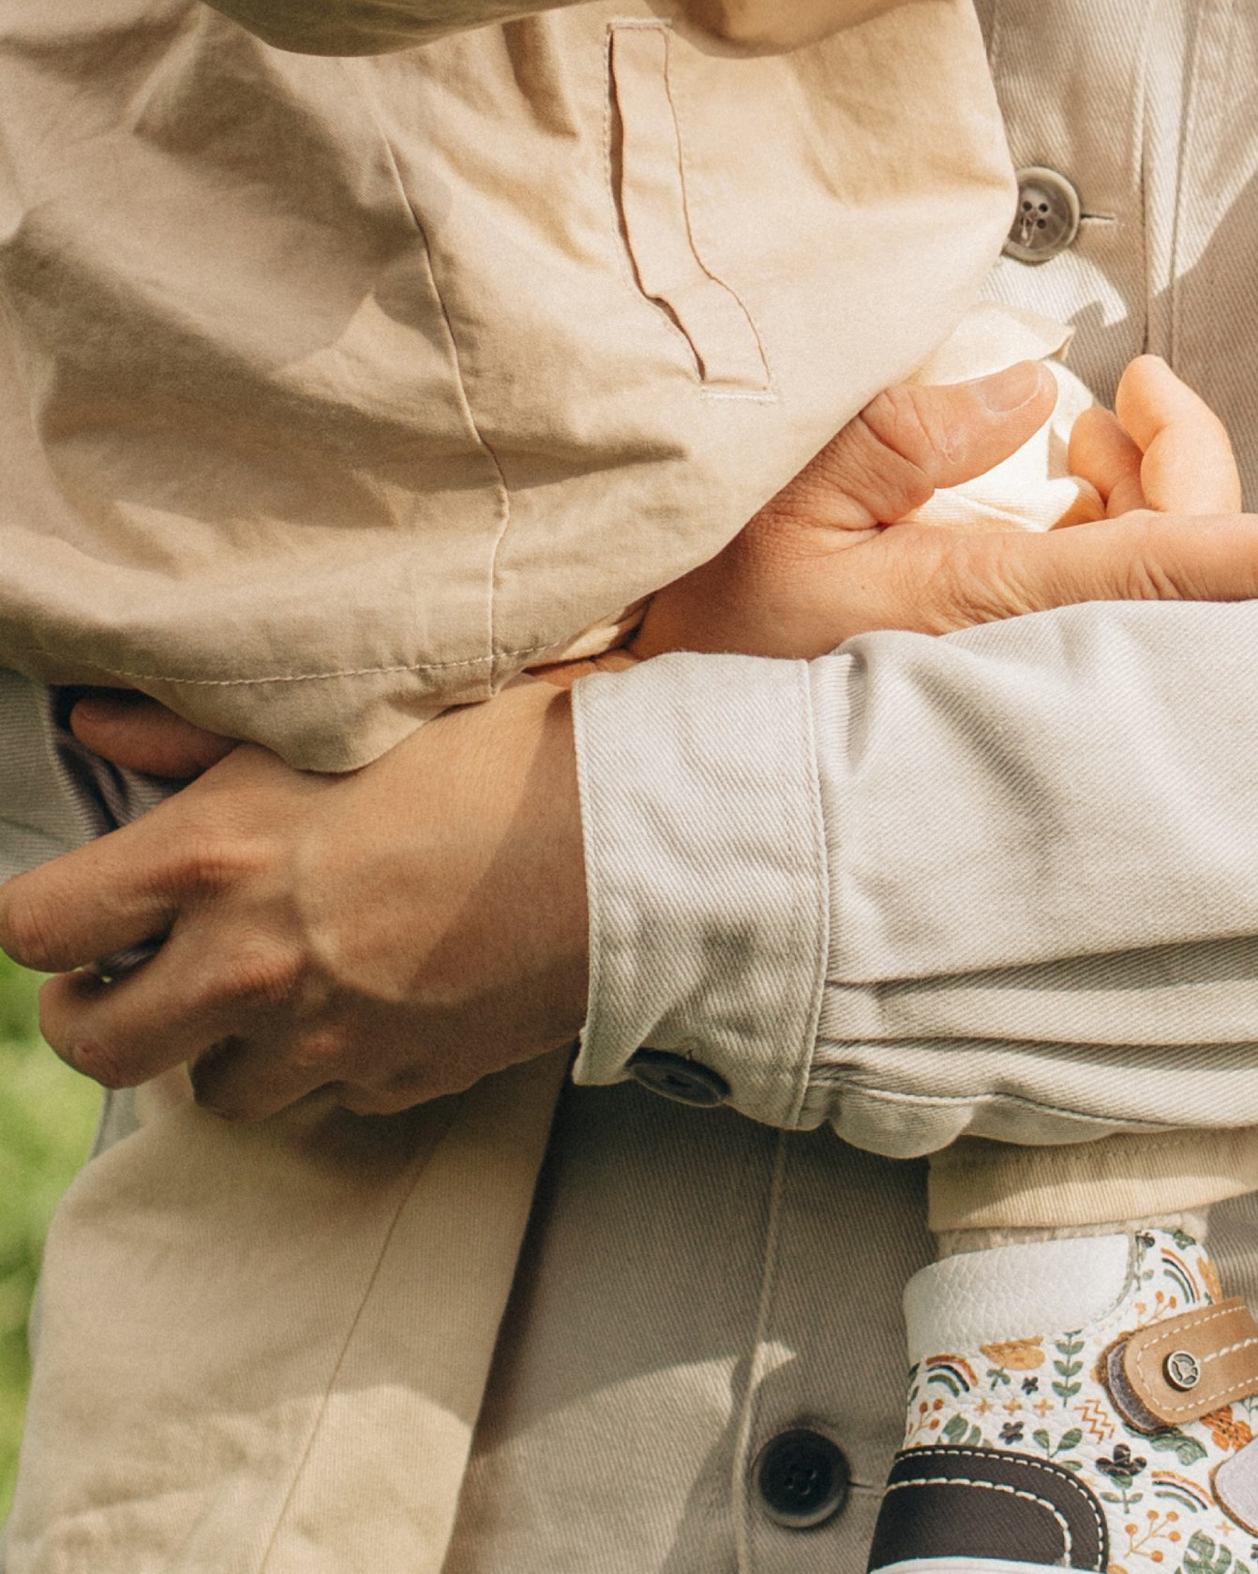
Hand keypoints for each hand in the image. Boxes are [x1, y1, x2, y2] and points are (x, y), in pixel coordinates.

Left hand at [0, 676, 588, 1121]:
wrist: (640, 840)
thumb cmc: (501, 743)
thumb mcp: (341, 716)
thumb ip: (199, 734)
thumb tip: (92, 724)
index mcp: (217, 855)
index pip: (39, 929)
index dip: (37, 927)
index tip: (68, 914)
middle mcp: (246, 964)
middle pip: (93, 1046)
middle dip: (93, 1013)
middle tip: (124, 976)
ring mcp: (318, 1040)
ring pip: (206, 1089)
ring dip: (217, 1045)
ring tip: (265, 981)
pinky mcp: (390, 1083)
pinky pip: (318, 1096)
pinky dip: (321, 1061)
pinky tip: (370, 990)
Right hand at [632, 363, 1257, 660]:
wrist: (669, 779)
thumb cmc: (711, 643)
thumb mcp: (781, 509)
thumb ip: (902, 434)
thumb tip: (1025, 395)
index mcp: (994, 609)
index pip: (1172, 573)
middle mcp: (1034, 656)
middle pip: (1184, 556)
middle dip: (1184, 457)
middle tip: (1132, 394)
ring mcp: (1031, 675)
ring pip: (1157, 579)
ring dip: (1146, 489)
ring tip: (1086, 435)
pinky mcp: (1014, 682)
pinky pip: (1116, 607)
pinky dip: (1116, 533)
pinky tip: (1062, 491)